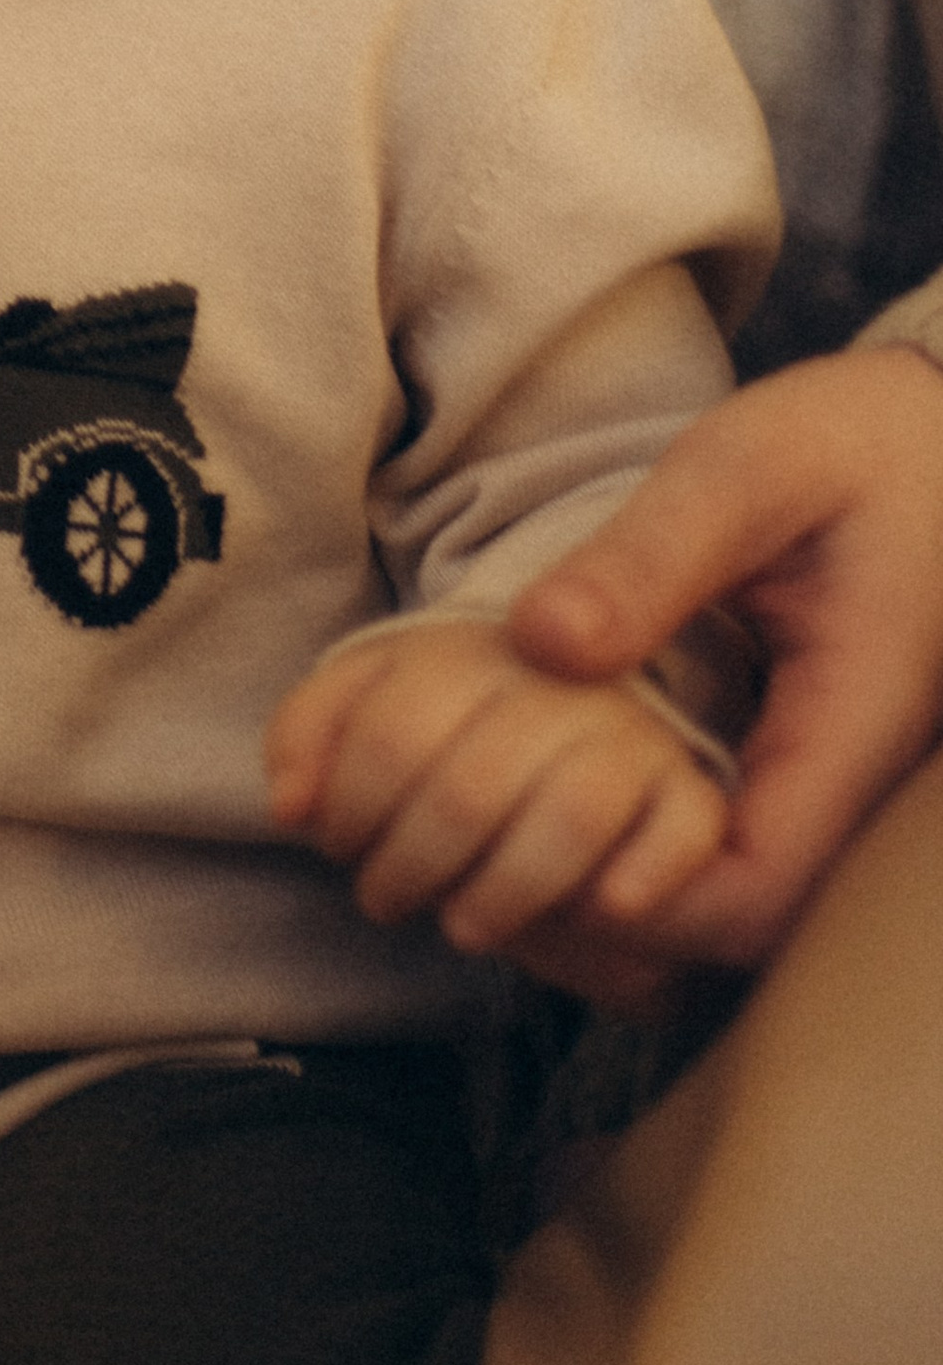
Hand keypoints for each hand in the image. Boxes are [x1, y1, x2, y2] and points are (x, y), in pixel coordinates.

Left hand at [267, 620, 728, 1009]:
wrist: (593, 666)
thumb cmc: (458, 706)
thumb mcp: (374, 689)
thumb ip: (315, 728)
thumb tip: (290, 805)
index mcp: (470, 644)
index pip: (391, 735)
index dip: (351, 809)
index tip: (337, 845)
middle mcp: (561, 675)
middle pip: (468, 789)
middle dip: (411, 866)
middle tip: (384, 902)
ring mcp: (635, 729)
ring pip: (568, 818)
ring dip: (504, 892)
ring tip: (463, 928)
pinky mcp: (694, 785)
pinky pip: (686, 836)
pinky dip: (642, 883)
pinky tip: (595, 914)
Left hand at [507, 342, 942, 965]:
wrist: (942, 437)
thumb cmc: (858, 441)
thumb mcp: (749, 470)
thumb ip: (651, 558)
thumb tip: (537, 644)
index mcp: (851, 728)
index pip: (752, 895)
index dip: (636, 908)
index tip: (526, 854)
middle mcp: (847, 782)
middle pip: (731, 926)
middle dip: (600, 918)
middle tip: (468, 863)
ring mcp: (825, 778)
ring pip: (725, 898)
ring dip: (608, 886)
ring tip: (483, 839)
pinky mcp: (798, 756)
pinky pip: (723, 842)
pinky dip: (632, 840)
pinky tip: (545, 790)